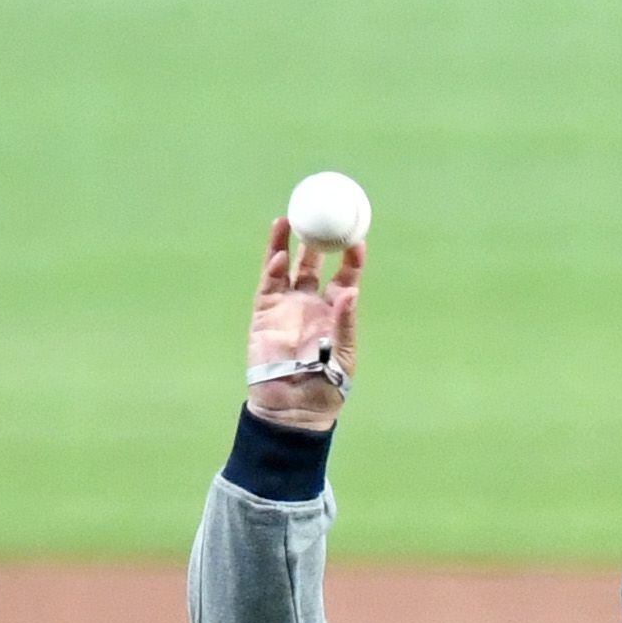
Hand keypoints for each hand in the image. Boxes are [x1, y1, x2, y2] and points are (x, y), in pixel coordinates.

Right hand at [244, 217, 360, 433]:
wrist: (293, 407)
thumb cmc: (325, 387)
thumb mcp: (344, 355)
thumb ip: (345, 322)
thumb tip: (350, 292)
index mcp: (336, 312)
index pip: (345, 276)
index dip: (351, 257)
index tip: (356, 239)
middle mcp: (311, 303)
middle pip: (313, 263)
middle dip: (317, 239)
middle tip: (321, 215)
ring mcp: (287, 306)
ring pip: (286, 267)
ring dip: (287, 243)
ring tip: (289, 219)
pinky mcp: (265, 313)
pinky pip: (269, 284)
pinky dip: (273, 267)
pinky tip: (279, 253)